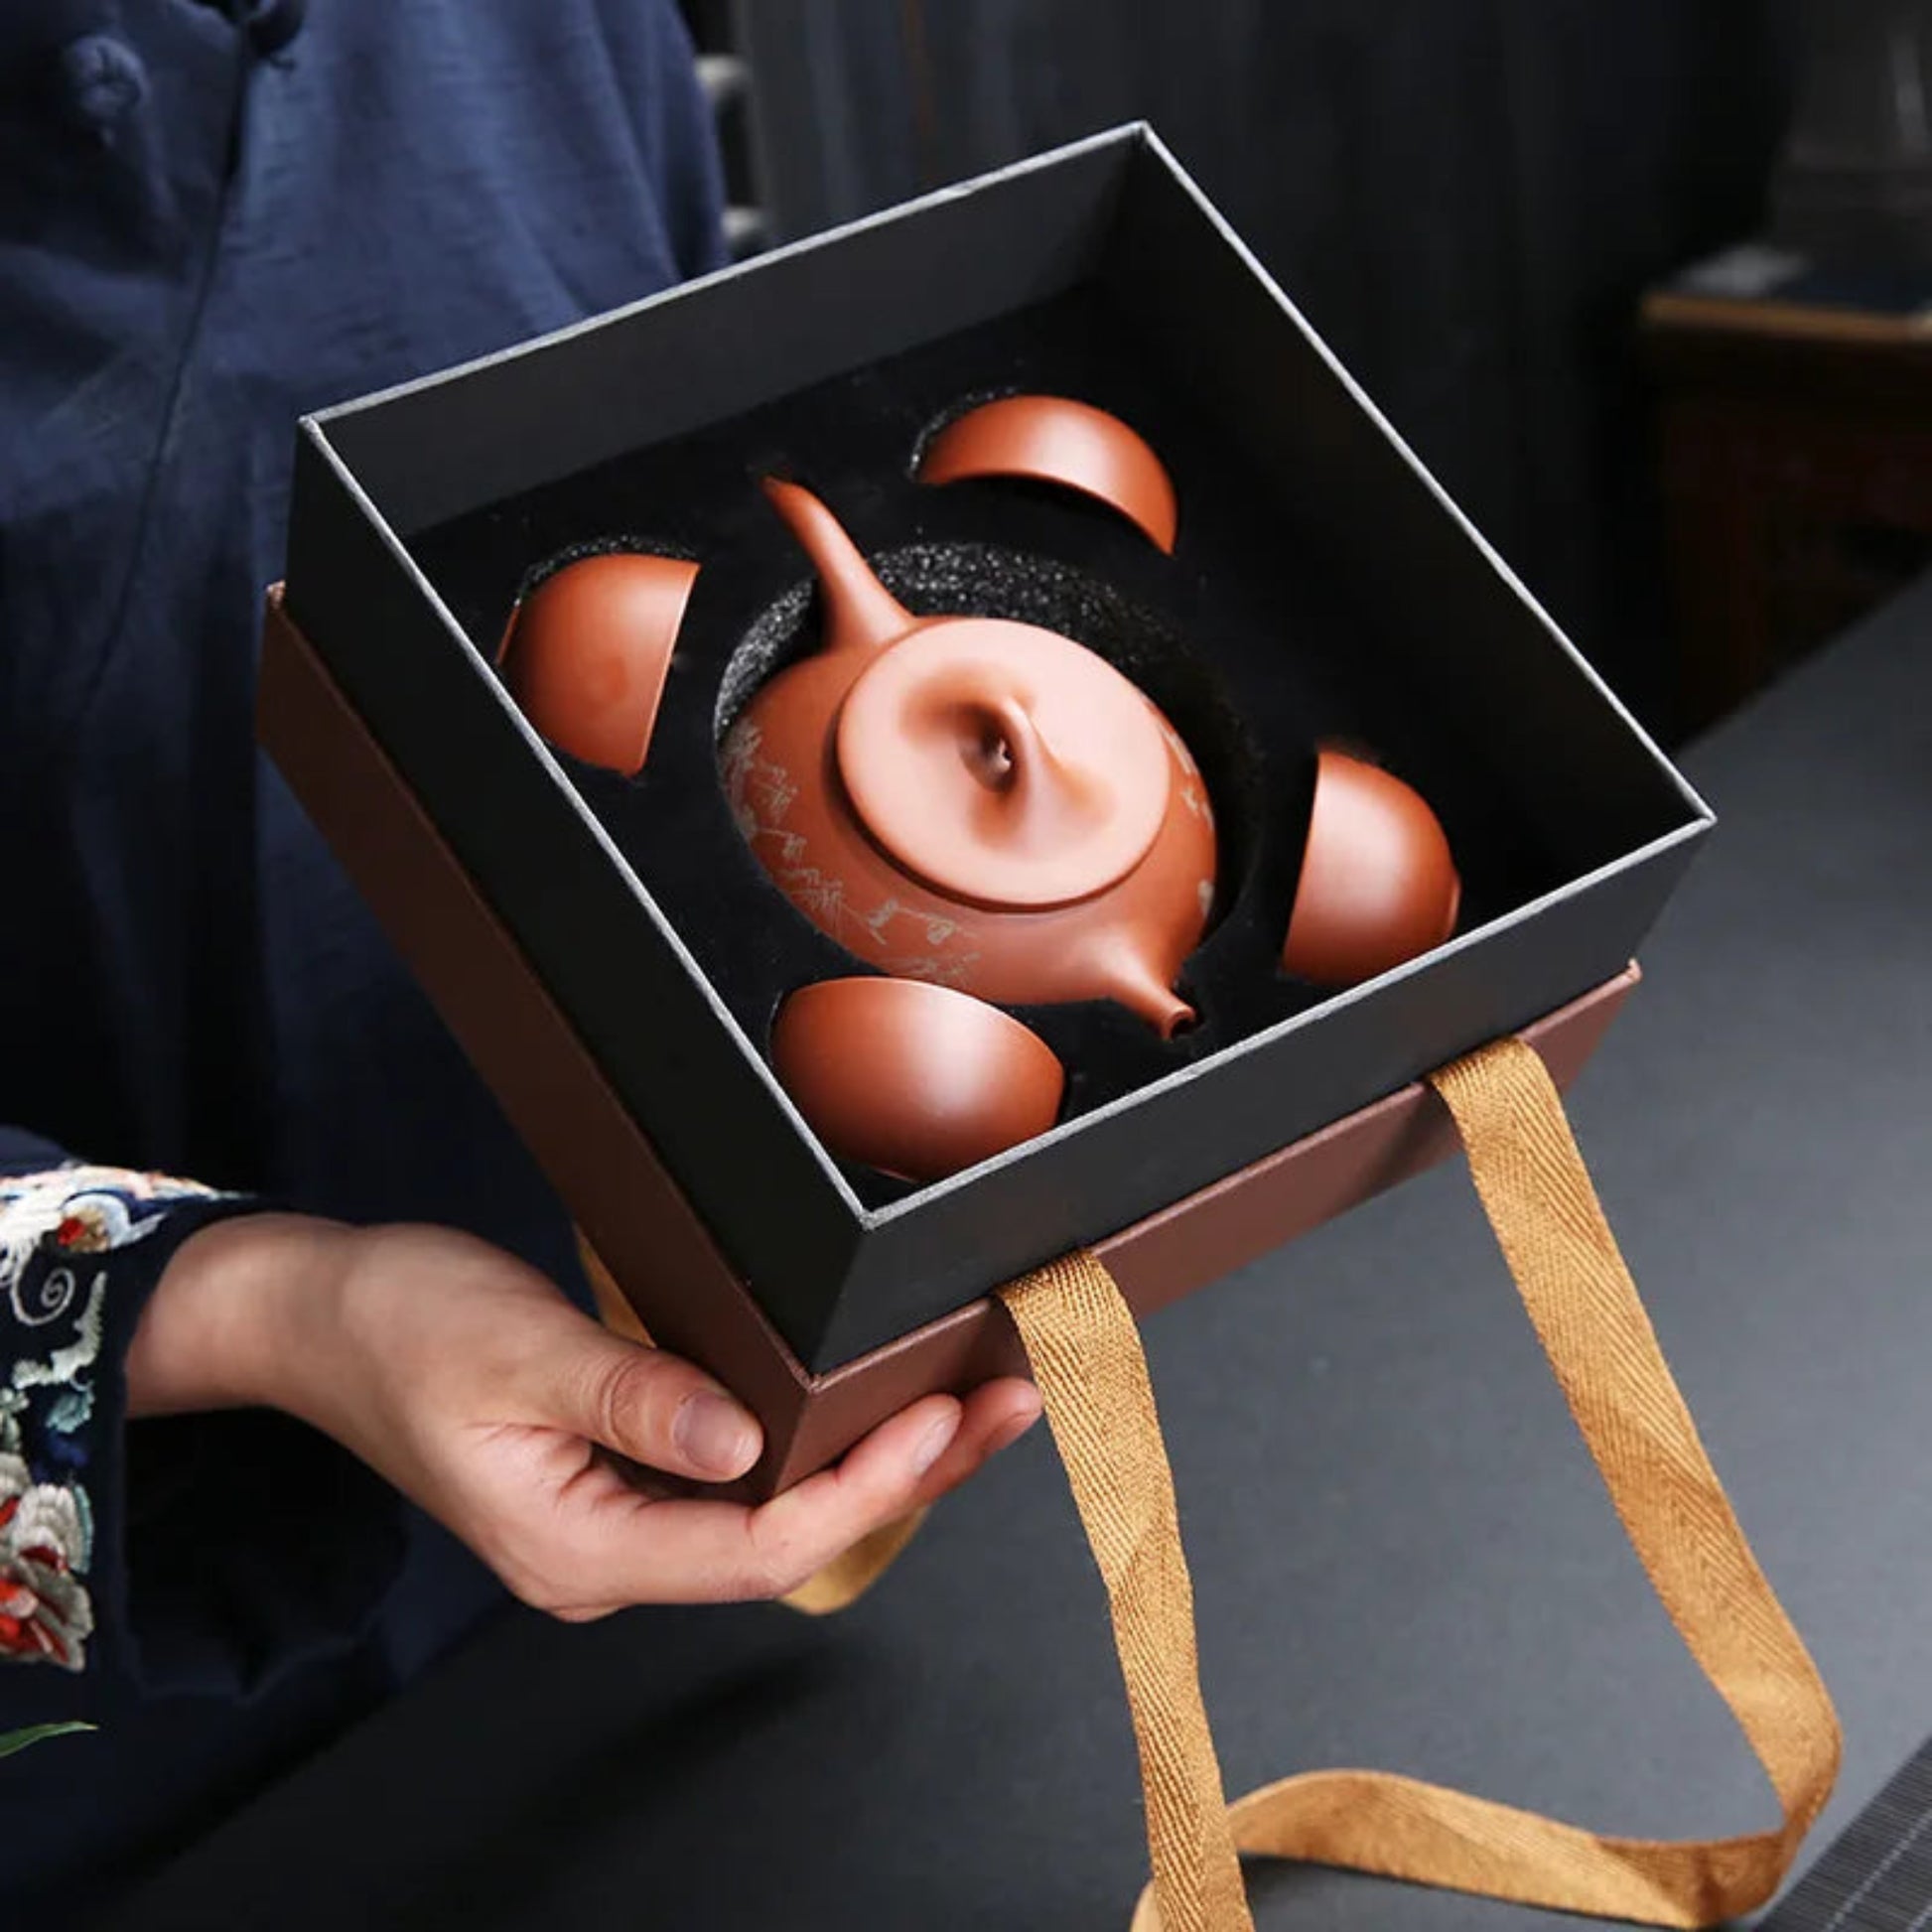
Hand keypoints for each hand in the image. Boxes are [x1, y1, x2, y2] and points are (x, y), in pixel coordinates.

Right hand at [127, 1215, 1040, 1614]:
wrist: (316, 1314)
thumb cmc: (396, 1325)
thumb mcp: (514, 1352)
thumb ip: (633, 1399)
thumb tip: (745, 1443)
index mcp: (579, 1547)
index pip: (759, 1546)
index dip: (864, 1489)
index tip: (942, 1419)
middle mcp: (606, 1557)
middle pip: (787, 1544)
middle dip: (905, 1480)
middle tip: (1004, 1405)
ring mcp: (614, 1524)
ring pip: (773, 1519)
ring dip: (874, 1464)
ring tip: (969, 1402)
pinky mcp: (618, 1481)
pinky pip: (741, 1485)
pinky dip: (817, 1446)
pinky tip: (868, 1404)